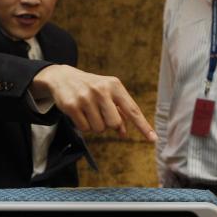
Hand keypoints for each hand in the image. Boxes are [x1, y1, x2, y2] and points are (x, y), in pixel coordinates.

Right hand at [30, 65, 156, 140]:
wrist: (63, 77)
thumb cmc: (91, 87)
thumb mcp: (108, 93)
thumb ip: (119, 111)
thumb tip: (123, 132)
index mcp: (114, 86)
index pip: (133, 110)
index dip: (143, 126)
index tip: (153, 139)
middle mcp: (101, 90)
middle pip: (115, 124)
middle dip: (109, 125)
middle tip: (101, 114)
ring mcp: (86, 98)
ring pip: (99, 128)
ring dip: (95, 125)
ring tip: (88, 111)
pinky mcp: (72, 106)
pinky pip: (84, 128)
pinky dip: (83, 125)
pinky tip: (79, 113)